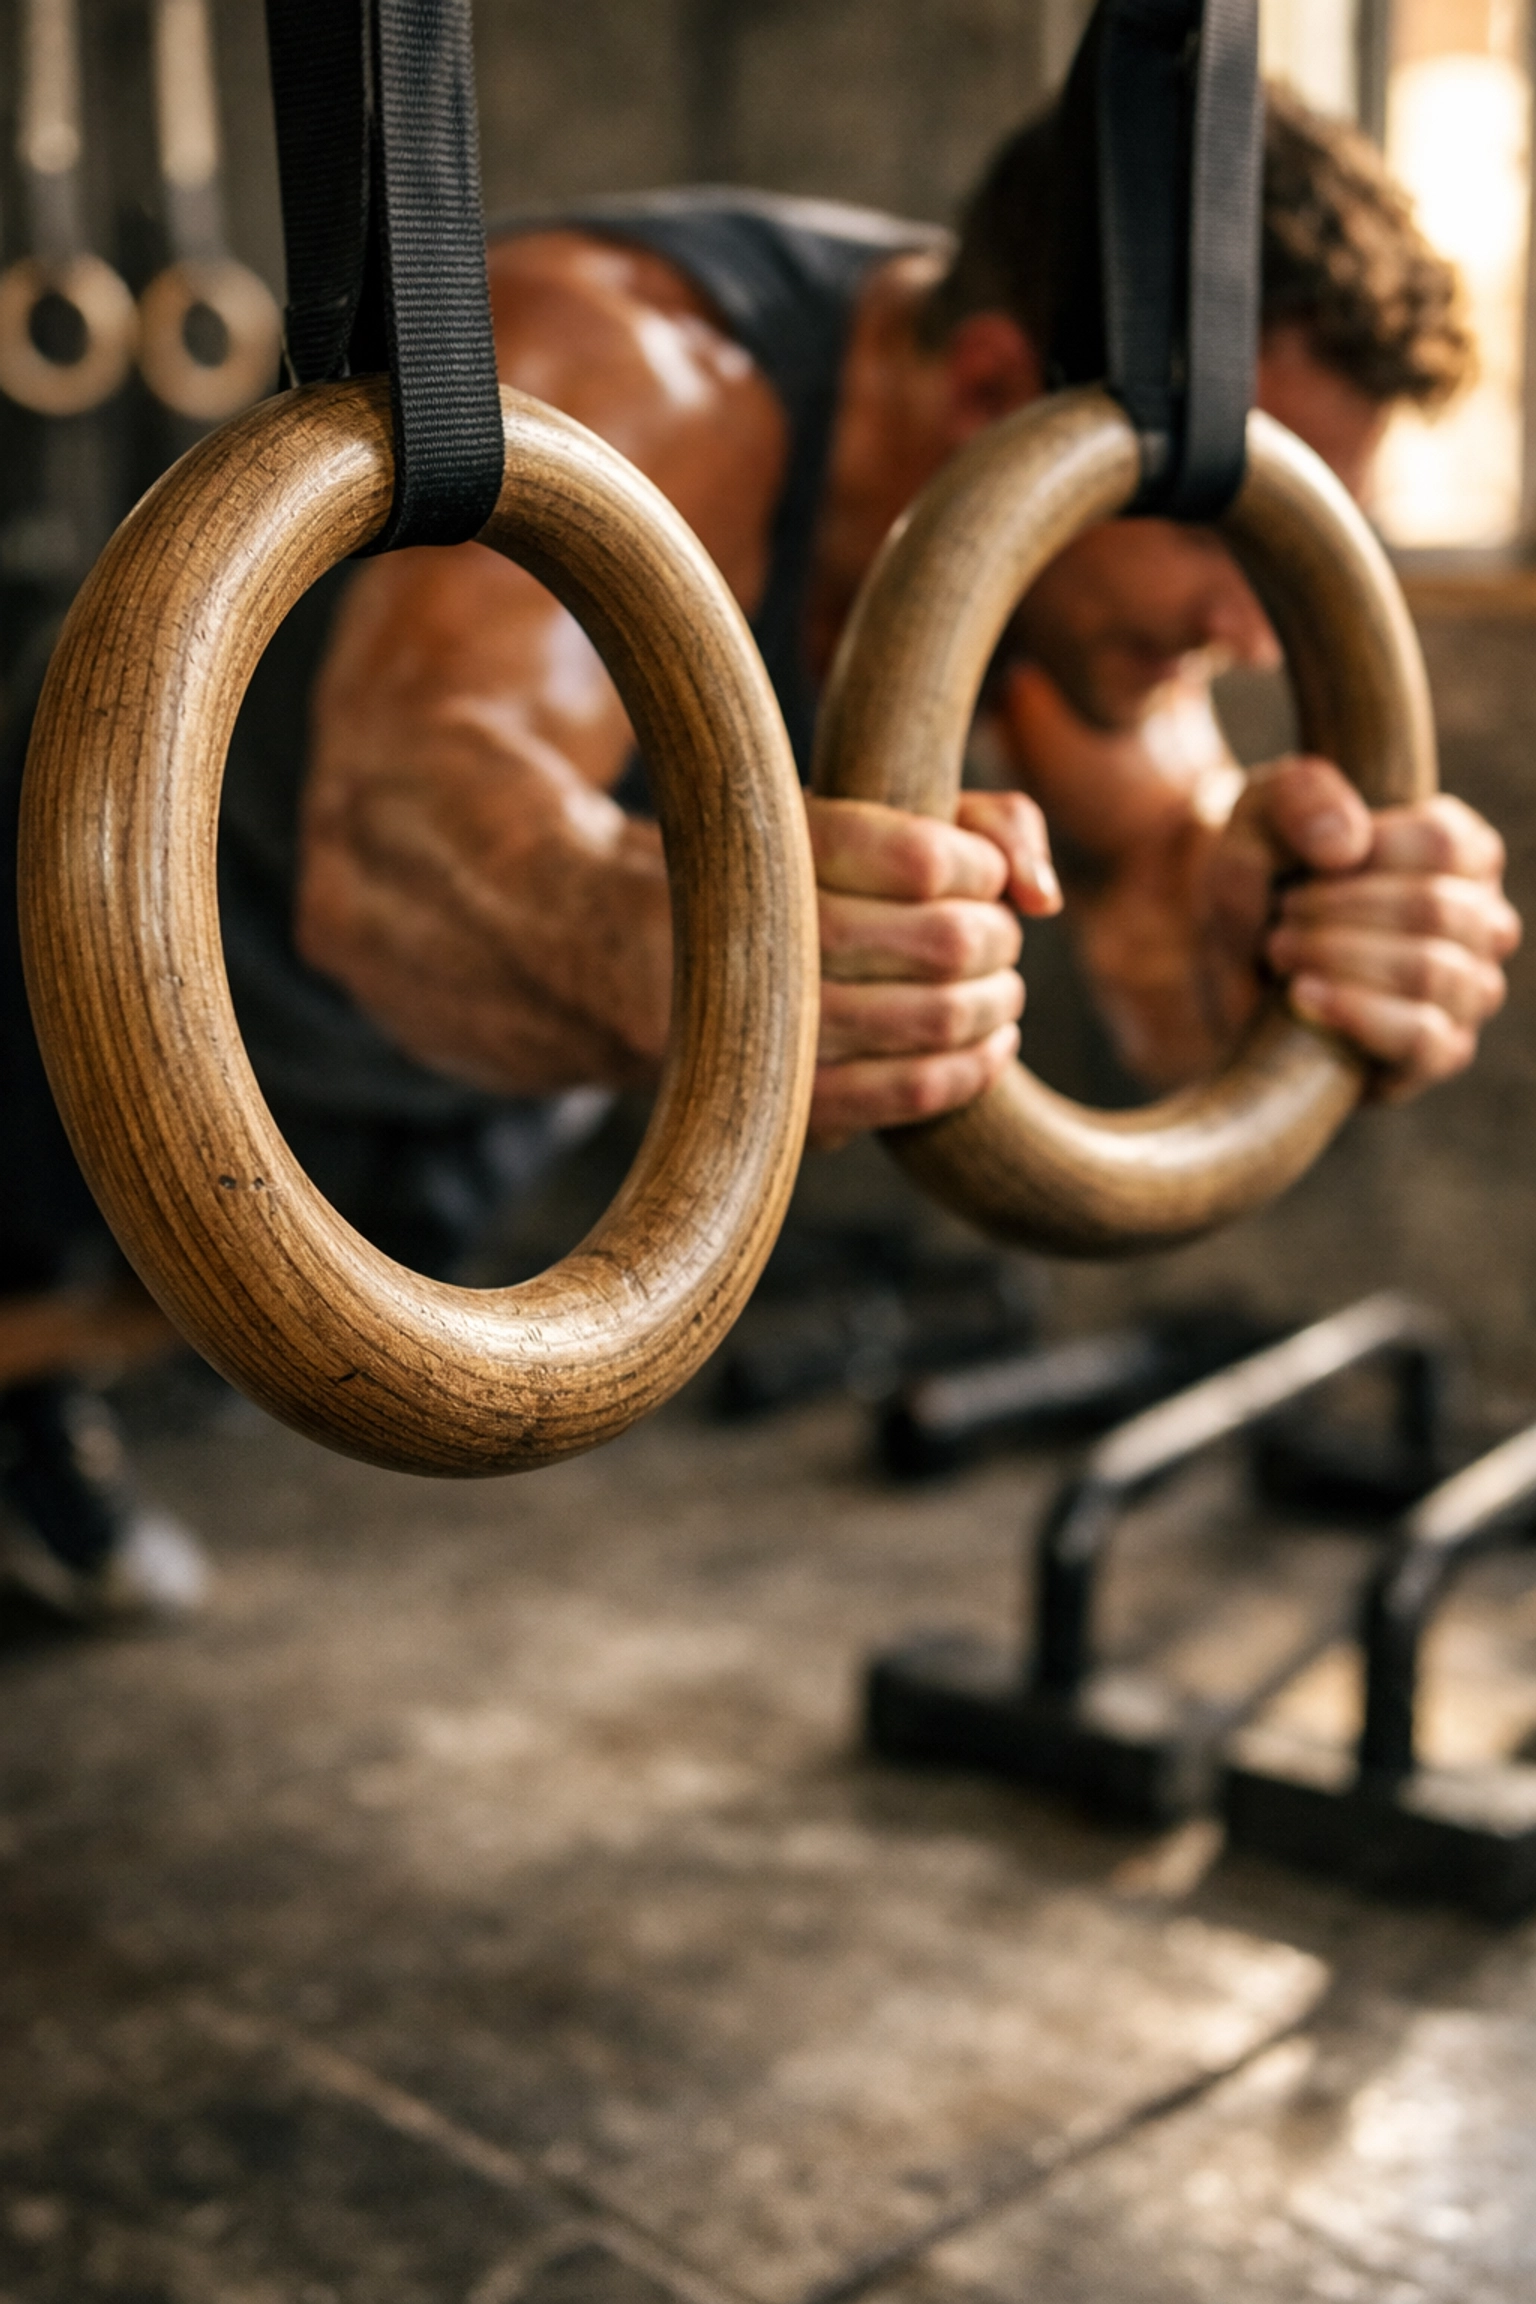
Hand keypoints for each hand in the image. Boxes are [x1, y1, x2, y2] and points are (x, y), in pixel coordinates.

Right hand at [806, 790, 1060, 1145]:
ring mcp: (785, 1024)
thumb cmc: (820, 881)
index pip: (926, 860)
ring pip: (944, 1017)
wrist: (680, 970)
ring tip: (1000, 987)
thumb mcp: (887, 821)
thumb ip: (985, 824)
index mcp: (787, 849)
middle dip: (1000, 938)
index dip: (982, 870)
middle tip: (997, 936)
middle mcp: (777, 935)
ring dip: (999, 1002)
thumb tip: (1044, 898)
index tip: (983, 875)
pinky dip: (978, 1067)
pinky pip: (920, 1089)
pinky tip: (994, 1043)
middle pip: (950, 941)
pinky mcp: (801, 1098)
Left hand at [1203, 757, 1519, 1101]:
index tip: (1311, 864)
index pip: (1447, 844)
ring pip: (1432, 973)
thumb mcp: (1260, 818)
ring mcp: (1468, 991)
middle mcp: (1482, 922)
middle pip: (1435, 909)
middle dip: (1338, 911)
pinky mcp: (1437, 1053)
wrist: (1230, 969)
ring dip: (1338, 957)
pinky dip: (1358, 1015)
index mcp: (1463, 855)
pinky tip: (1301, 996)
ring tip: (1280, 950)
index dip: (1368, 853)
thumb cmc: (1264, 881)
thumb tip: (1345, 845)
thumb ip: (1297, 798)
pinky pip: (1428, 1042)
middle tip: (1283, 915)